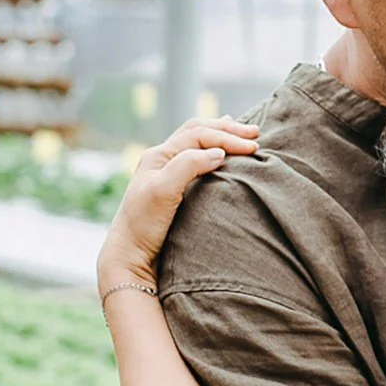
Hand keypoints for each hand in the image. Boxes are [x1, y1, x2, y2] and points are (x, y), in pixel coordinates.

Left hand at [96, 116, 257, 292]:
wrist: (131, 255)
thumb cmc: (144, 224)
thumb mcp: (163, 191)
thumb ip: (189, 165)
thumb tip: (218, 153)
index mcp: (159, 155)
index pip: (199, 134)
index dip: (227, 138)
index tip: (252, 148)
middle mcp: (162, 159)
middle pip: (198, 132)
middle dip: (227, 130)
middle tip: (254, 133)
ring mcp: (166, 173)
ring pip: (197, 143)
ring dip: (220, 136)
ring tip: (242, 135)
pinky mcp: (173, 189)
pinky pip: (196, 159)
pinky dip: (213, 151)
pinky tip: (222, 154)